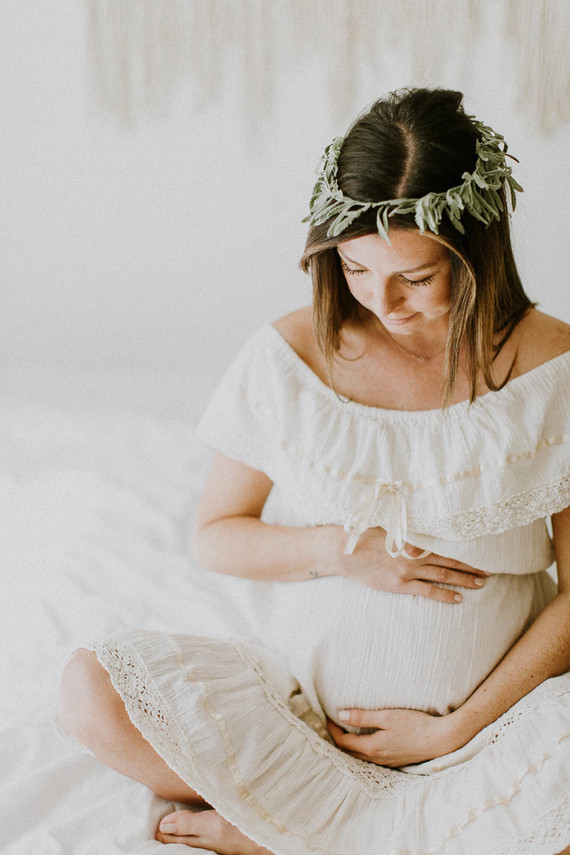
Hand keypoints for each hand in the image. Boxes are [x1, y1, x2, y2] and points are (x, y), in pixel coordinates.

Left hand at [327, 707, 459, 766]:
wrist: (439, 740)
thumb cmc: (415, 725)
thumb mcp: (387, 717)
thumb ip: (363, 717)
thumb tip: (341, 716)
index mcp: (372, 748)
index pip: (343, 742)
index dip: (333, 730)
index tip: (328, 718)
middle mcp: (376, 759)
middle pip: (348, 753)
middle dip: (338, 740)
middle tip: (332, 726)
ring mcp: (386, 762)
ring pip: (359, 757)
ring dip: (349, 747)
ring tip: (345, 732)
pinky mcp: (394, 761)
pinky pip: (370, 758)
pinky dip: (361, 750)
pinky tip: (364, 742)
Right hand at [338, 526, 488, 603]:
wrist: (345, 551)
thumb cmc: (365, 535)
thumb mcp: (389, 525)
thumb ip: (409, 528)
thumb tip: (427, 523)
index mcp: (414, 538)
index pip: (446, 543)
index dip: (465, 548)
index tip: (482, 550)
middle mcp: (415, 554)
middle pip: (450, 560)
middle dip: (471, 566)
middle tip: (490, 570)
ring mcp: (408, 570)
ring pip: (443, 575)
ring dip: (464, 580)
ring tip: (481, 584)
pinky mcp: (400, 584)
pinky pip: (427, 591)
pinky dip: (444, 595)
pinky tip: (458, 599)